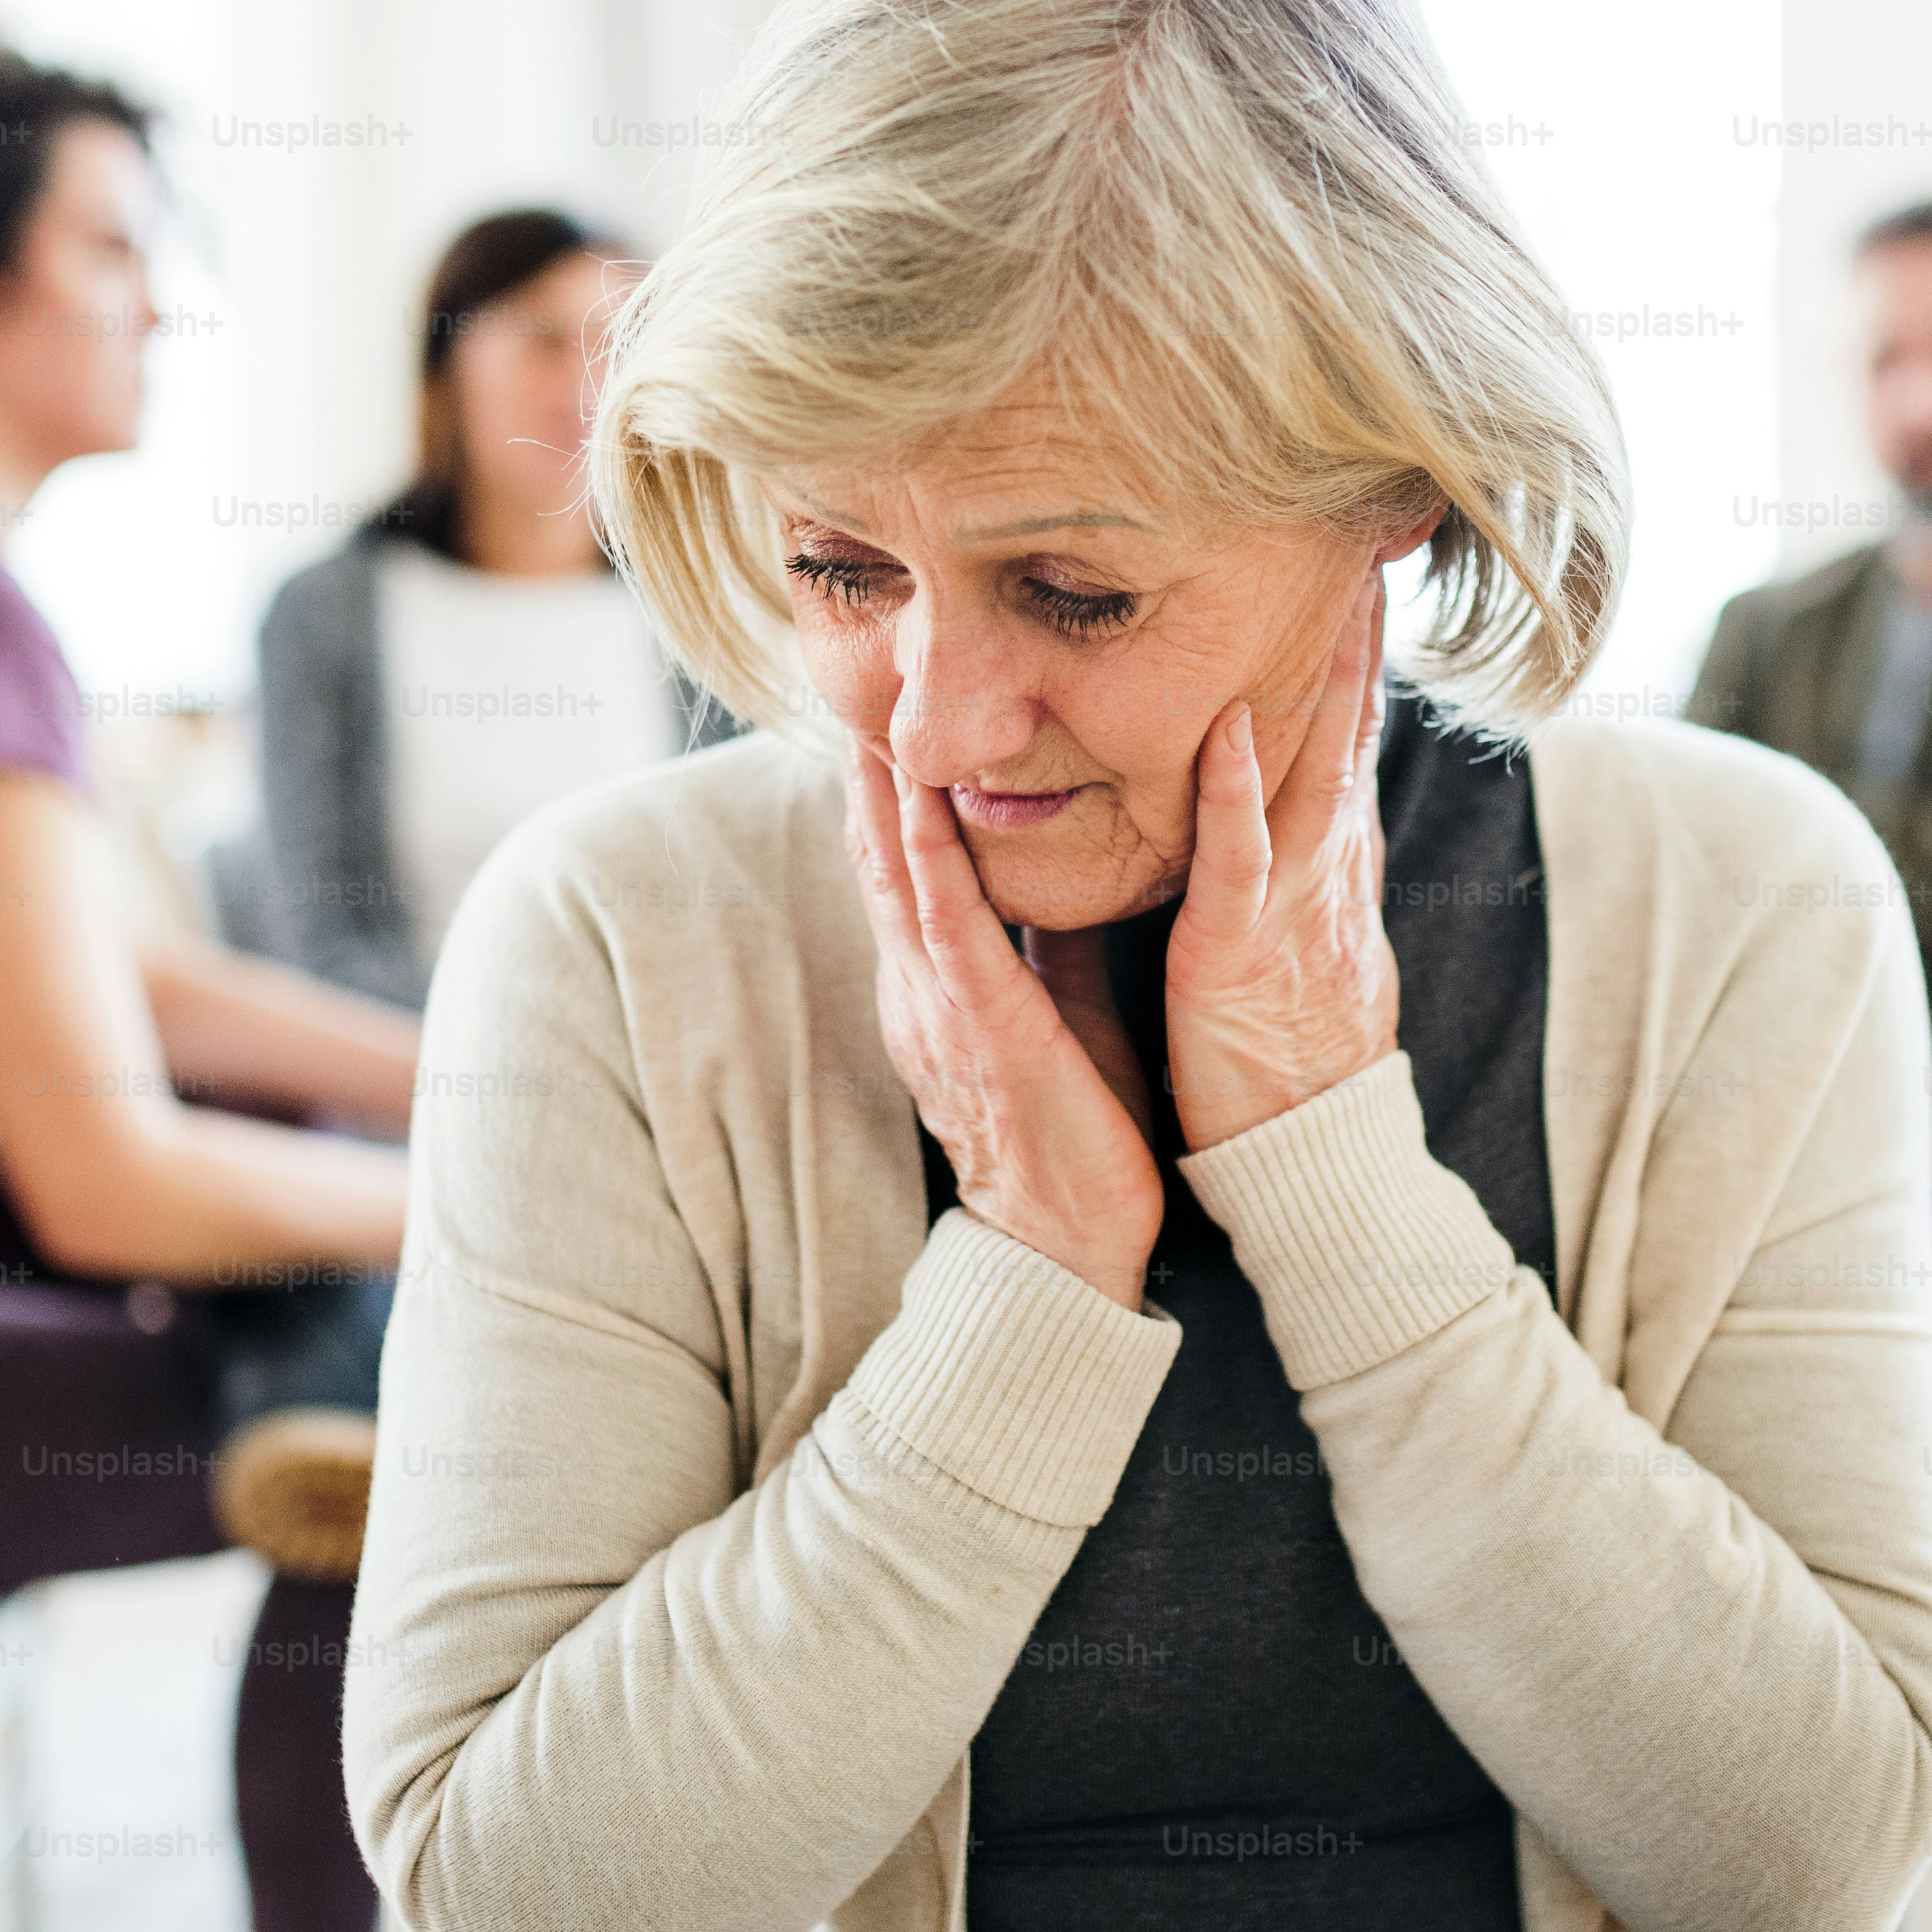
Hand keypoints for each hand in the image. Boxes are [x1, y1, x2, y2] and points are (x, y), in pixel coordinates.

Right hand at [843, 744, 1162, 1308]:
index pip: (910, 874)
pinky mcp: (978, 1025)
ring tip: (871, 716)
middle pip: (884, 861)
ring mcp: (940, 1007)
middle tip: (857, 690)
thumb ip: (1052, 946)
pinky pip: (945, 926)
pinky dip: (928, 857)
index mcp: (944, 988)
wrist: (1068, 1241)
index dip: (893, 798)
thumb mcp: (1061, 1014)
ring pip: (899, 878)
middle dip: (870, 778)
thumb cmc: (1074, 1129)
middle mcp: (924, 989)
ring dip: (884, 797)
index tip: (889, 721)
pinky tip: (917, 804)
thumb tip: (1060, 878)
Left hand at [1163, 569, 1402, 1149]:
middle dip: (1358, 631)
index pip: (1349, 734)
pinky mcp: (1240, 948)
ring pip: (1311, 769)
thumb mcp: (1305, 934)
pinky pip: (1241, 857)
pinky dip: (1235, 789)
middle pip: (1350, 727)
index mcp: (1331, 861)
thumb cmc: (1288, 1053)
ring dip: (1318, 680)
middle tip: (1367, 534)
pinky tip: (1225, 724)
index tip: (1360, 567)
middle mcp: (1327, 865)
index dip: (1358, 651)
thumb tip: (1295, 801)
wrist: (1309, 1153)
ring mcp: (1291, 903)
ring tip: (1323, 589)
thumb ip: (1294, 861)